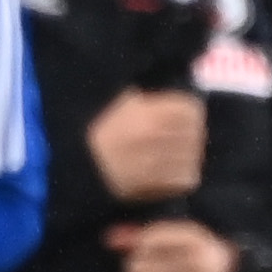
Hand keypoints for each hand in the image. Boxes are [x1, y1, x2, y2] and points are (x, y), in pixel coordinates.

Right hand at [86, 86, 205, 199]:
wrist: (77, 167)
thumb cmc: (97, 130)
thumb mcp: (120, 101)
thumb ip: (147, 96)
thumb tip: (172, 84)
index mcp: (145, 114)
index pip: (190, 110)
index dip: (190, 111)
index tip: (185, 114)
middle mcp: (152, 139)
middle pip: (194, 133)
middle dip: (191, 132)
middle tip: (182, 134)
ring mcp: (153, 165)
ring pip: (192, 157)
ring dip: (187, 154)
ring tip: (175, 153)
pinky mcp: (152, 188)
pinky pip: (184, 180)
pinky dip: (182, 175)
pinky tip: (171, 170)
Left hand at [111, 215, 237, 271]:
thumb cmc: (193, 251)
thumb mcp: (174, 236)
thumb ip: (140, 235)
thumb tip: (109, 238)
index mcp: (196, 239)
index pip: (150, 240)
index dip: (140, 245)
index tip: (145, 250)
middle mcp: (199, 264)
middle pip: (141, 266)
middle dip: (135, 266)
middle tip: (139, 269)